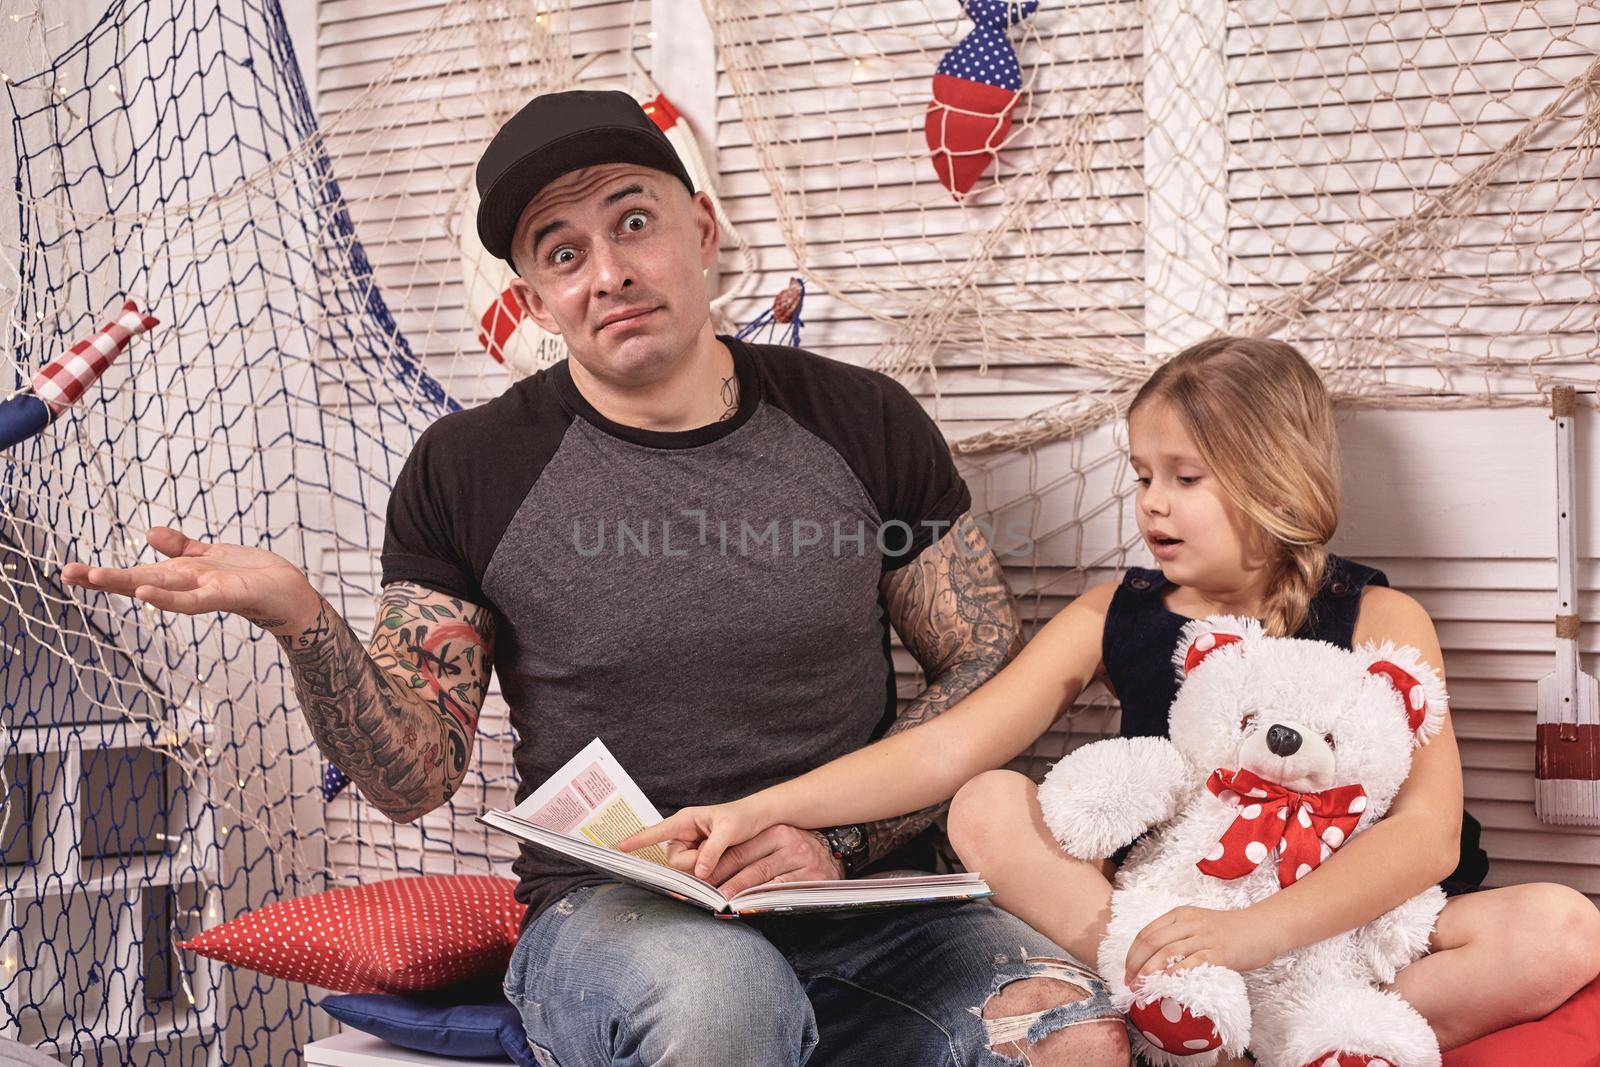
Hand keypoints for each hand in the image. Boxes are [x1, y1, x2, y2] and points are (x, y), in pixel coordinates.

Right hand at [59, 526, 318, 634]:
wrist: (290, 594)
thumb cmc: (253, 576)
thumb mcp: (212, 555)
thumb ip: (181, 548)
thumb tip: (149, 534)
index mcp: (181, 573)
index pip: (136, 571)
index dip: (105, 572)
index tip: (69, 570)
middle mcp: (187, 584)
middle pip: (139, 579)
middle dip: (103, 578)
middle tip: (66, 574)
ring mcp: (204, 590)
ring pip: (160, 587)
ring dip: (128, 584)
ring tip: (95, 578)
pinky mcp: (226, 595)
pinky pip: (193, 599)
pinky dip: (170, 598)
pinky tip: (147, 593)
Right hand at [618, 797, 779, 880]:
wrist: (762, 820)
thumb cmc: (744, 817)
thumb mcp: (729, 830)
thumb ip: (712, 850)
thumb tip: (699, 871)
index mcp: (686, 821)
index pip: (657, 831)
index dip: (639, 840)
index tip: (620, 847)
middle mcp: (685, 834)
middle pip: (673, 859)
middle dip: (690, 863)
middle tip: (712, 854)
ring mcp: (693, 846)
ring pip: (684, 868)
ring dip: (701, 867)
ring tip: (721, 854)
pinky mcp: (701, 857)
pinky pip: (695, 870)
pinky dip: (706, 870)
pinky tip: (718, 861)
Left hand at [680, 825, 843, 896]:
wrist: (837, 858)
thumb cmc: (799, 854)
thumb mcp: (779, 844)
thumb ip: (754, 853)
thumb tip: (716, 871)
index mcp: (775, 831)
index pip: (739, 849)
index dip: (717, 863)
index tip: (699, 877)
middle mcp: (787, 842)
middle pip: (746, 861)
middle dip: (722, 877)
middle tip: (703, 891)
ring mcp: (800, 860)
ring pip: (760, 876)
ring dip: (737, 890)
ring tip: (720, 901)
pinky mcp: (809, 878)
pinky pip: (780, 889)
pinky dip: (761, 899)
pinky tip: (747, 906)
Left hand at [1124, 905, 1283, 990]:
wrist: (1261, 928)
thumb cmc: (1227, 930)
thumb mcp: (1197, 925)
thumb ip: (1177, 935)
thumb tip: (1151, 960)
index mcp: (1180, 915)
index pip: (1146, 933)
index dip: (1132, 954)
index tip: (1127, 971)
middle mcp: (1188, 923)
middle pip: (1152, 942)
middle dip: (1135, 964)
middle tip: (1130, 983)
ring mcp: (1204, 937)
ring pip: (1167, 951)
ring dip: (1150, 970)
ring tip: (1141, 986)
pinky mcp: (1219, 952)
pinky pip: (1192, 962)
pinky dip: (1176, 972)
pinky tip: (1167, 982)